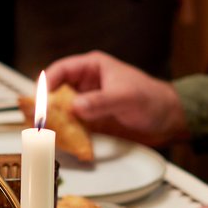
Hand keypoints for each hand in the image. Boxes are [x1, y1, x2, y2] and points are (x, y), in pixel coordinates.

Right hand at [41, 50, 188, 144]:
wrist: (169, 121)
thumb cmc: (152, 100)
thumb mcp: (126, 97)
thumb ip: (101, 101)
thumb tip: (76, 106)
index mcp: (92, 67)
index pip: (61, 70)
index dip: (47, 83)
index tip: (40, 99)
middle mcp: (85, 84)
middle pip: (55, 91)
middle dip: (44, 104)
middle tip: (38, 118)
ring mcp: (86, 104)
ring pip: (59, 109)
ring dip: (51, 120)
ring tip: (43, 131)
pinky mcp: (89, 121)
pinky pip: (69, 125)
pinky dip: (62, 132)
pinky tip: (58, 139)